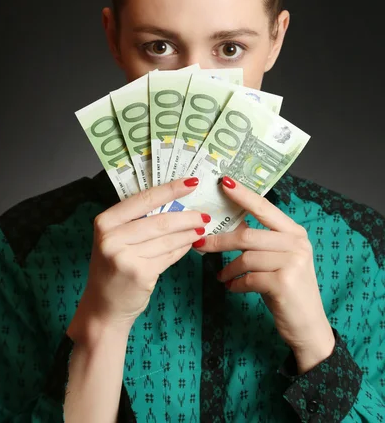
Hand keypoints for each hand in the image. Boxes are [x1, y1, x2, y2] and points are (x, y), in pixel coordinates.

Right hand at [68, 178, 208, 341]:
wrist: (103, 307)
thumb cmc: (112, 268)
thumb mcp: (114, 239)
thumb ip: (135, 221)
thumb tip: (174, 202)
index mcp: (105, 222)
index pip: (143, 199)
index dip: (170, 189)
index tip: (191, 182)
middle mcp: (111, 238)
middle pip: (159, 221)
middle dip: (186, 217)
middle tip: (204, 214)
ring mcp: (125, 257)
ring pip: (167, 239)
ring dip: (189, 233)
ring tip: (202, 227)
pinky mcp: (140, 274)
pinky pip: (169, 256)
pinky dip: (183, 248)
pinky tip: (191, 243)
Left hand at [200, 176, 334, 371]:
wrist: (308, 326)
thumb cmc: (287, 288)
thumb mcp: (280, 259)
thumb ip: (262, 241)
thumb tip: (229, 224)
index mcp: (295, 232)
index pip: (264, 208)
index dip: (243, 195)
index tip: (223, 182)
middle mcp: (297, 244)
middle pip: (248, 235)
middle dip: (219, 240)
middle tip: (199, 243)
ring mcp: (292, 263)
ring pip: (245, 258)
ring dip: (228, 268)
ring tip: (221, 275)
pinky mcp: (283, 283)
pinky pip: (248, 278)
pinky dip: (235, 284)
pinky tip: (233, 287)